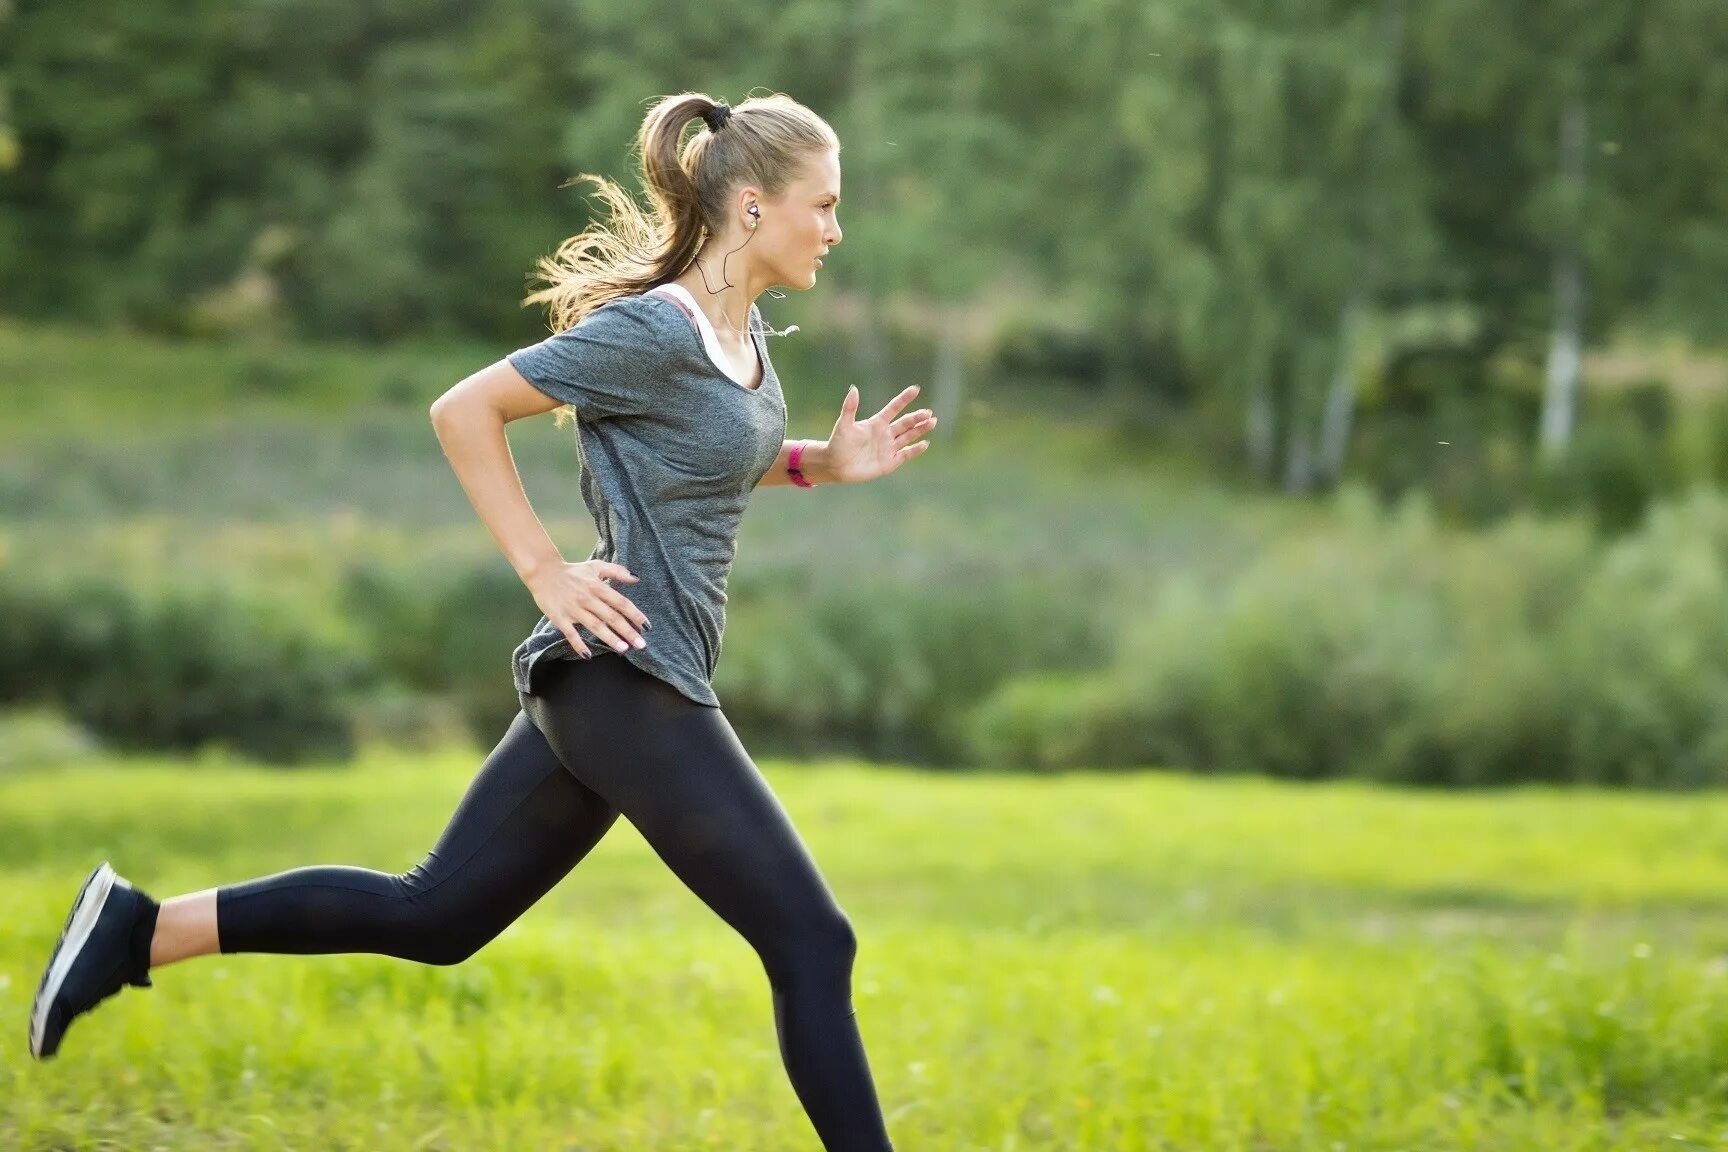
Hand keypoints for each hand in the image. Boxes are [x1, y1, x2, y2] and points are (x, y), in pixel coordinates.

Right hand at [524, 559, 648, 656]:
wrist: (543, 573)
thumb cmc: (573, 571)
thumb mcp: (596, 566)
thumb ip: (617, 571)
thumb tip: (636, 578)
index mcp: (598, 586)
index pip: (621, 603)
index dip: (635, 615)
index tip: (646, 627)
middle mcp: (588, 598)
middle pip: (611, 617)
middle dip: (628, 631)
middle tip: (641, 645)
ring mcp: (573, 609)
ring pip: (594, 626)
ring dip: (609, 638)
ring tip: (623, 649)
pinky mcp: (559, 618)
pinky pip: (570, 633)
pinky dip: (578, 644)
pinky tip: (587, 655)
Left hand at [822, 384, 937, 483]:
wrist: (835, 466)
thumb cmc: (837, 444)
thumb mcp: (843, 425)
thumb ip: (849, 408)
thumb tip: (853, 388)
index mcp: (876, 423)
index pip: (893, 408)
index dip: (904, 399)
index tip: (915, 389)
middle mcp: (885, 434)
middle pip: (905, 423)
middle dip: (917, 417)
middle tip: (928, 412)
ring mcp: (889, 448)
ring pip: (909, 436)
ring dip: (920, 430)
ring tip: (932, 422)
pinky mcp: (890, 462)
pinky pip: (906, 454)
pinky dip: (915, 450)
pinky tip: (925, 443)